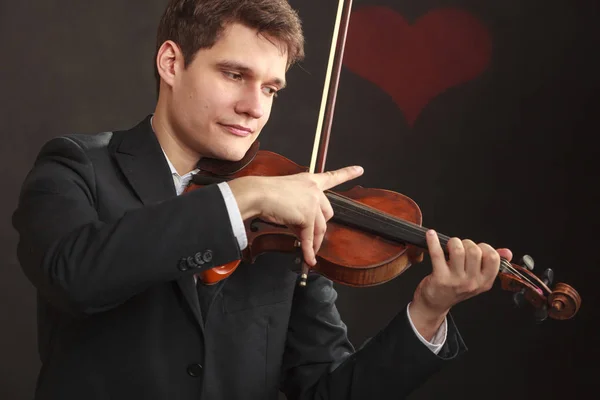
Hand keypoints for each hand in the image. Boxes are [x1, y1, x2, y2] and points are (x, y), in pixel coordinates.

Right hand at [228, 166, 363, 265]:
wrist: (258, 194)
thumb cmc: (265, 193)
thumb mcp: (287, 196)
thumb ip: (299, 209)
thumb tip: (302, 230)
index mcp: (309, 181)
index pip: (332, 177)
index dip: (347, 173)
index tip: (360, 169)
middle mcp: (314, 190)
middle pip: (327, 214)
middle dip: (319, 227)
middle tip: (309, 236)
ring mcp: (312, 203)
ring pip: (319, 228)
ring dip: (314, 241)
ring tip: (308, 251)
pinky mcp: (307, 217)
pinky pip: (309, 238)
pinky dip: (309, 250)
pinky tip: (310, 259)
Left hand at [409, 230, 511, 339]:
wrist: (436, 303)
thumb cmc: (456, 288)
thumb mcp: (477, 279)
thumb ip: (492, 264)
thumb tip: (507, 252)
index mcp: (485, 281)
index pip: (493, 258)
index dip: (484, 247)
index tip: (477, 248)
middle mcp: (472, 282)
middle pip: (474, 251)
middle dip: (466, 243)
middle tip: (460, 247)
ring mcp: (456, 281)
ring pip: (458, 251)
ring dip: (453, 242)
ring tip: (449, 246)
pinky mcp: (440, 278)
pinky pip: (437, 254)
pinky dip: (433, 241)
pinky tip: (431, 235)